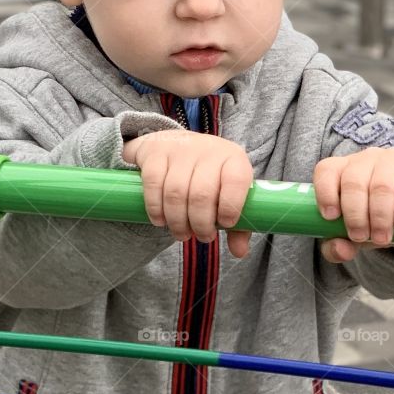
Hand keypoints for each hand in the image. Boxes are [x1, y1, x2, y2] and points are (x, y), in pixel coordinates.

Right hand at [121, 129, 253, 258]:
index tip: (225, 224)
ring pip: (175, 192)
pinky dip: (155, 208)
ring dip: (177, 221)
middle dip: (200, 224)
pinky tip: (160, 221)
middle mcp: (208, 150)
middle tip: (201, 237)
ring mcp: (180, 149)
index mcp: (233, 159)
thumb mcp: (228, 193)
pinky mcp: (155, 152)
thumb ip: (238, 225)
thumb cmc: (210, 176)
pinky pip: (153, 183)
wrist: (176, 142)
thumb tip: (240, 252)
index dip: (231, 206)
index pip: (237, 180)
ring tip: (181, 234)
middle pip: (202, 194)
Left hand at [312, 148, 393, 263]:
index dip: (325, 193)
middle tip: (361, 237)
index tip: (332, 218)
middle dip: (355, 214)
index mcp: (345, 169)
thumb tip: (340, 250)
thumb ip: (339, 246)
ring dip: (379, 215)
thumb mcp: (357, 235)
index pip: (326, 170)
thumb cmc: (379, 219)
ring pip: (381, 184)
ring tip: (382, 238)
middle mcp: (368, 159)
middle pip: (353, 181)